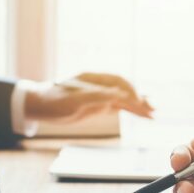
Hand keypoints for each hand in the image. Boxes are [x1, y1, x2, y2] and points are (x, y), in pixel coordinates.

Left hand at [24, 72, 153, 123]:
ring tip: (153, 113)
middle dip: (139, 99)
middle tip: (153, 109)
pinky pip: (118, 106)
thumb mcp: (73, 100)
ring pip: (123, 99)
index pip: (117, 81)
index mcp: (93, 77)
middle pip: (124, 89)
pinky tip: (142, 114)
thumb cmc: (53, 100)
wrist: (39, 106)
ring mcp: (100, 94)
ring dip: (138, 105)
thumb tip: (119, 94)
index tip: (137, 102)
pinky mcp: (99, 104)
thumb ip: (97, 96)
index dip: (129, 91)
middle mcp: (99, 84)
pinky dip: (130, 110)